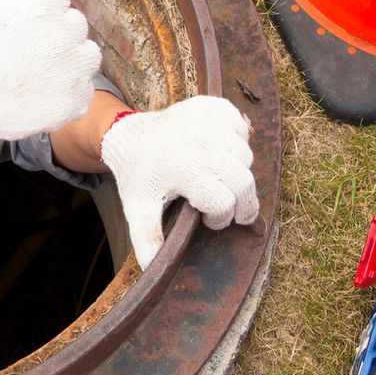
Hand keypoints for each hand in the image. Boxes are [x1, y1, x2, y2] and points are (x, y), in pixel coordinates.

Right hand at [0, 0, 100, 152]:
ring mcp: (72, 72)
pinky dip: (62, 92)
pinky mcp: (73, 103)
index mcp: (45, 1)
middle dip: (47, 34)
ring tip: (26, 70)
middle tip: (11, 50)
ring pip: (84, 55)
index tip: (4, 26)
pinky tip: (31, 93)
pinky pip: (81, 89)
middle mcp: (66, 34)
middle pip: (71, 25)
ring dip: (63, 61)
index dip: (28, 10)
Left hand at [101, 96, 258, 266]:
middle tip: (231, 211)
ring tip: (216, 179)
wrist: (130, 136)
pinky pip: (242, 129)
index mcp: (184, 170)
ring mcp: (209, 121)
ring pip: (246, 157)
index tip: (209, 221)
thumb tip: (151, 268)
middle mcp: (200, 142)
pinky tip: (219, 153)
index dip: (220, 219)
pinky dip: (238, 142)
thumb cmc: (138, 176)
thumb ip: (148, 239)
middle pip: (244, 182)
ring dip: (237, 173)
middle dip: (241, 203)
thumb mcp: (138, 209)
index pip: (224, 203)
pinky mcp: (214, 106)